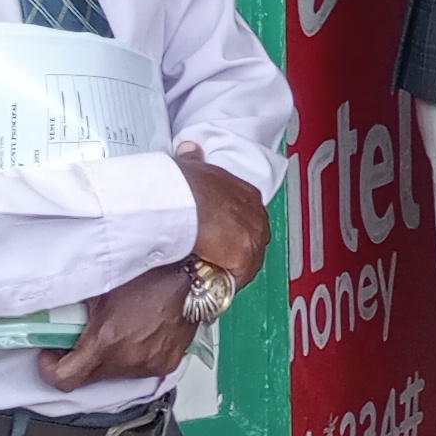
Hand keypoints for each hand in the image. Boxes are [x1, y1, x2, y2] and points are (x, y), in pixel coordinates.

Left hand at [40, 259, 195, 390]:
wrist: (192, 276)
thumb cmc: (151, 275)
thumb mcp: (101, 287)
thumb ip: (73, 307)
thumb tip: (52, 314)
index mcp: (107, 342)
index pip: (65, 378)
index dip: (50, 368)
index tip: (51, 355)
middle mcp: (129, 360)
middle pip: (89, 378)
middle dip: (79, 361)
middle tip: (81, 339)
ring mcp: (150, 365)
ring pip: (115, 374)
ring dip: (109, 359)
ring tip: (116, 332)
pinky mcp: (166, 364)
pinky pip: (139, 369)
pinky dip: (132, 356)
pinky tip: (137, 334)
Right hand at [174, 144, 269, 284]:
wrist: (180, 199)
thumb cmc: (182, 183)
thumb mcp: (191, 165)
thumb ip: (194, 159)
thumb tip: (191, 149)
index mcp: (246, 193)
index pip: (248, 219)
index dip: (234, 232)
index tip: (222, 240)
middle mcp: (256, 215)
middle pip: (252, 242)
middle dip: (236, 254)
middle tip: (216, 262)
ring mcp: (252, 237)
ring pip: (247, 263)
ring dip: (230, 271)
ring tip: (210, 278)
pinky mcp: (243, 257)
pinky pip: (236, 277)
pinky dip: (222, 284)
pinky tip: (209, 286)